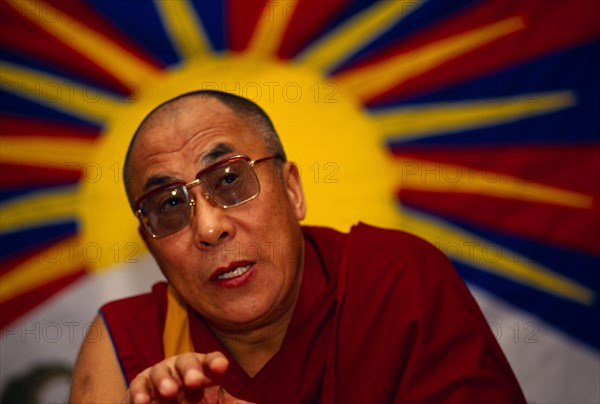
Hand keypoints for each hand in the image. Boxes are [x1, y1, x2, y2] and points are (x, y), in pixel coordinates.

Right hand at [126, 351, 250, 403]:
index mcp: (205, 370)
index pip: (212, 361)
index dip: (215, 363)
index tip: (221, 367)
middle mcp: (183, 368)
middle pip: (187, 361)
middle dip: (190, 369)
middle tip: (194, 381)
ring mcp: (161, 374)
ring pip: (161, 370)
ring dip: (164, 380)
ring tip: (169, 392)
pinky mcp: (140, 385)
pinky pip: (139, 385)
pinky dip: (140, 392)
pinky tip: (143, 401)